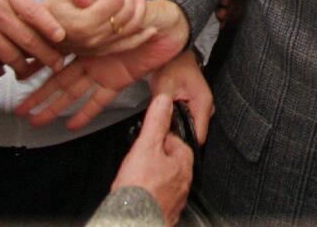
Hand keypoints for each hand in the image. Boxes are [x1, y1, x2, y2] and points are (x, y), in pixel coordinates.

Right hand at [17, 0, 189, 129]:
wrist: (172, 23)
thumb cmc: (146, 9)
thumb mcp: (121, 0)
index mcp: (87, 38)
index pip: (57, 52)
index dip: (38, 62)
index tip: (19, 73)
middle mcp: (90, 56)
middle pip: (60, 77)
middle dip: (39, 94)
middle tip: (21, 109)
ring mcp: (102, 69)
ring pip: (74, 92)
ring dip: (56, 107)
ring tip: (36, 121)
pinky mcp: (118, 80)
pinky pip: (99, 99)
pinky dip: (86, 112)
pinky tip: (71, 124)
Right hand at [47, 0, 155, 55]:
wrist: (42, 33)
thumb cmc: (53, 8)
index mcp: (82, 22)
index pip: (115, 1)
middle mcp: (93, 38)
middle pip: (126, 14)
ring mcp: (99, 47)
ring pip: (131, 28)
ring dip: (139, 10)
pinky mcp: (103, 52)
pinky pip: (128, 45)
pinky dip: (142, 36)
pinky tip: (152, 29)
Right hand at [111, 94, 192, 226]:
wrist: (132, 220)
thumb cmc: (140, 189)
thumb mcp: (146, 146)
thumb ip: (156, 122)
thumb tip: (164, 101)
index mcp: (184, 163)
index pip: (175, 141)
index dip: (158, 138)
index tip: (147, 141)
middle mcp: (184, 182)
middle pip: (170, 161)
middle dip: (155, 158)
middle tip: (138, 160)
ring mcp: (176, 199)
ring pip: (165, 180)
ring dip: (152, 176)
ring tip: (136, 177)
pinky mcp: (166, 213)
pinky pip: (159, 197)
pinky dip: (150, 193)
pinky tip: (139, 193)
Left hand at [149, 49, 212, 144]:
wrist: (177, 54)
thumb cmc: (172, 66)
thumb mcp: (164, 89)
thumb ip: (163, 111)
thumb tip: (160, 130)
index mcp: (203, 104)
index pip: (199, 137)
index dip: (182, 142)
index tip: (168, 140)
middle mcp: (207, 107)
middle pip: (196, 134)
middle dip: (179, 136)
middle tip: (163, 130)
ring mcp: (204, 106)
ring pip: (192, 127)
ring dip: (179, 128)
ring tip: (165, 120)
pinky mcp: (198, 105)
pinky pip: (190, 120)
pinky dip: (180, 121)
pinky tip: (170, 115)